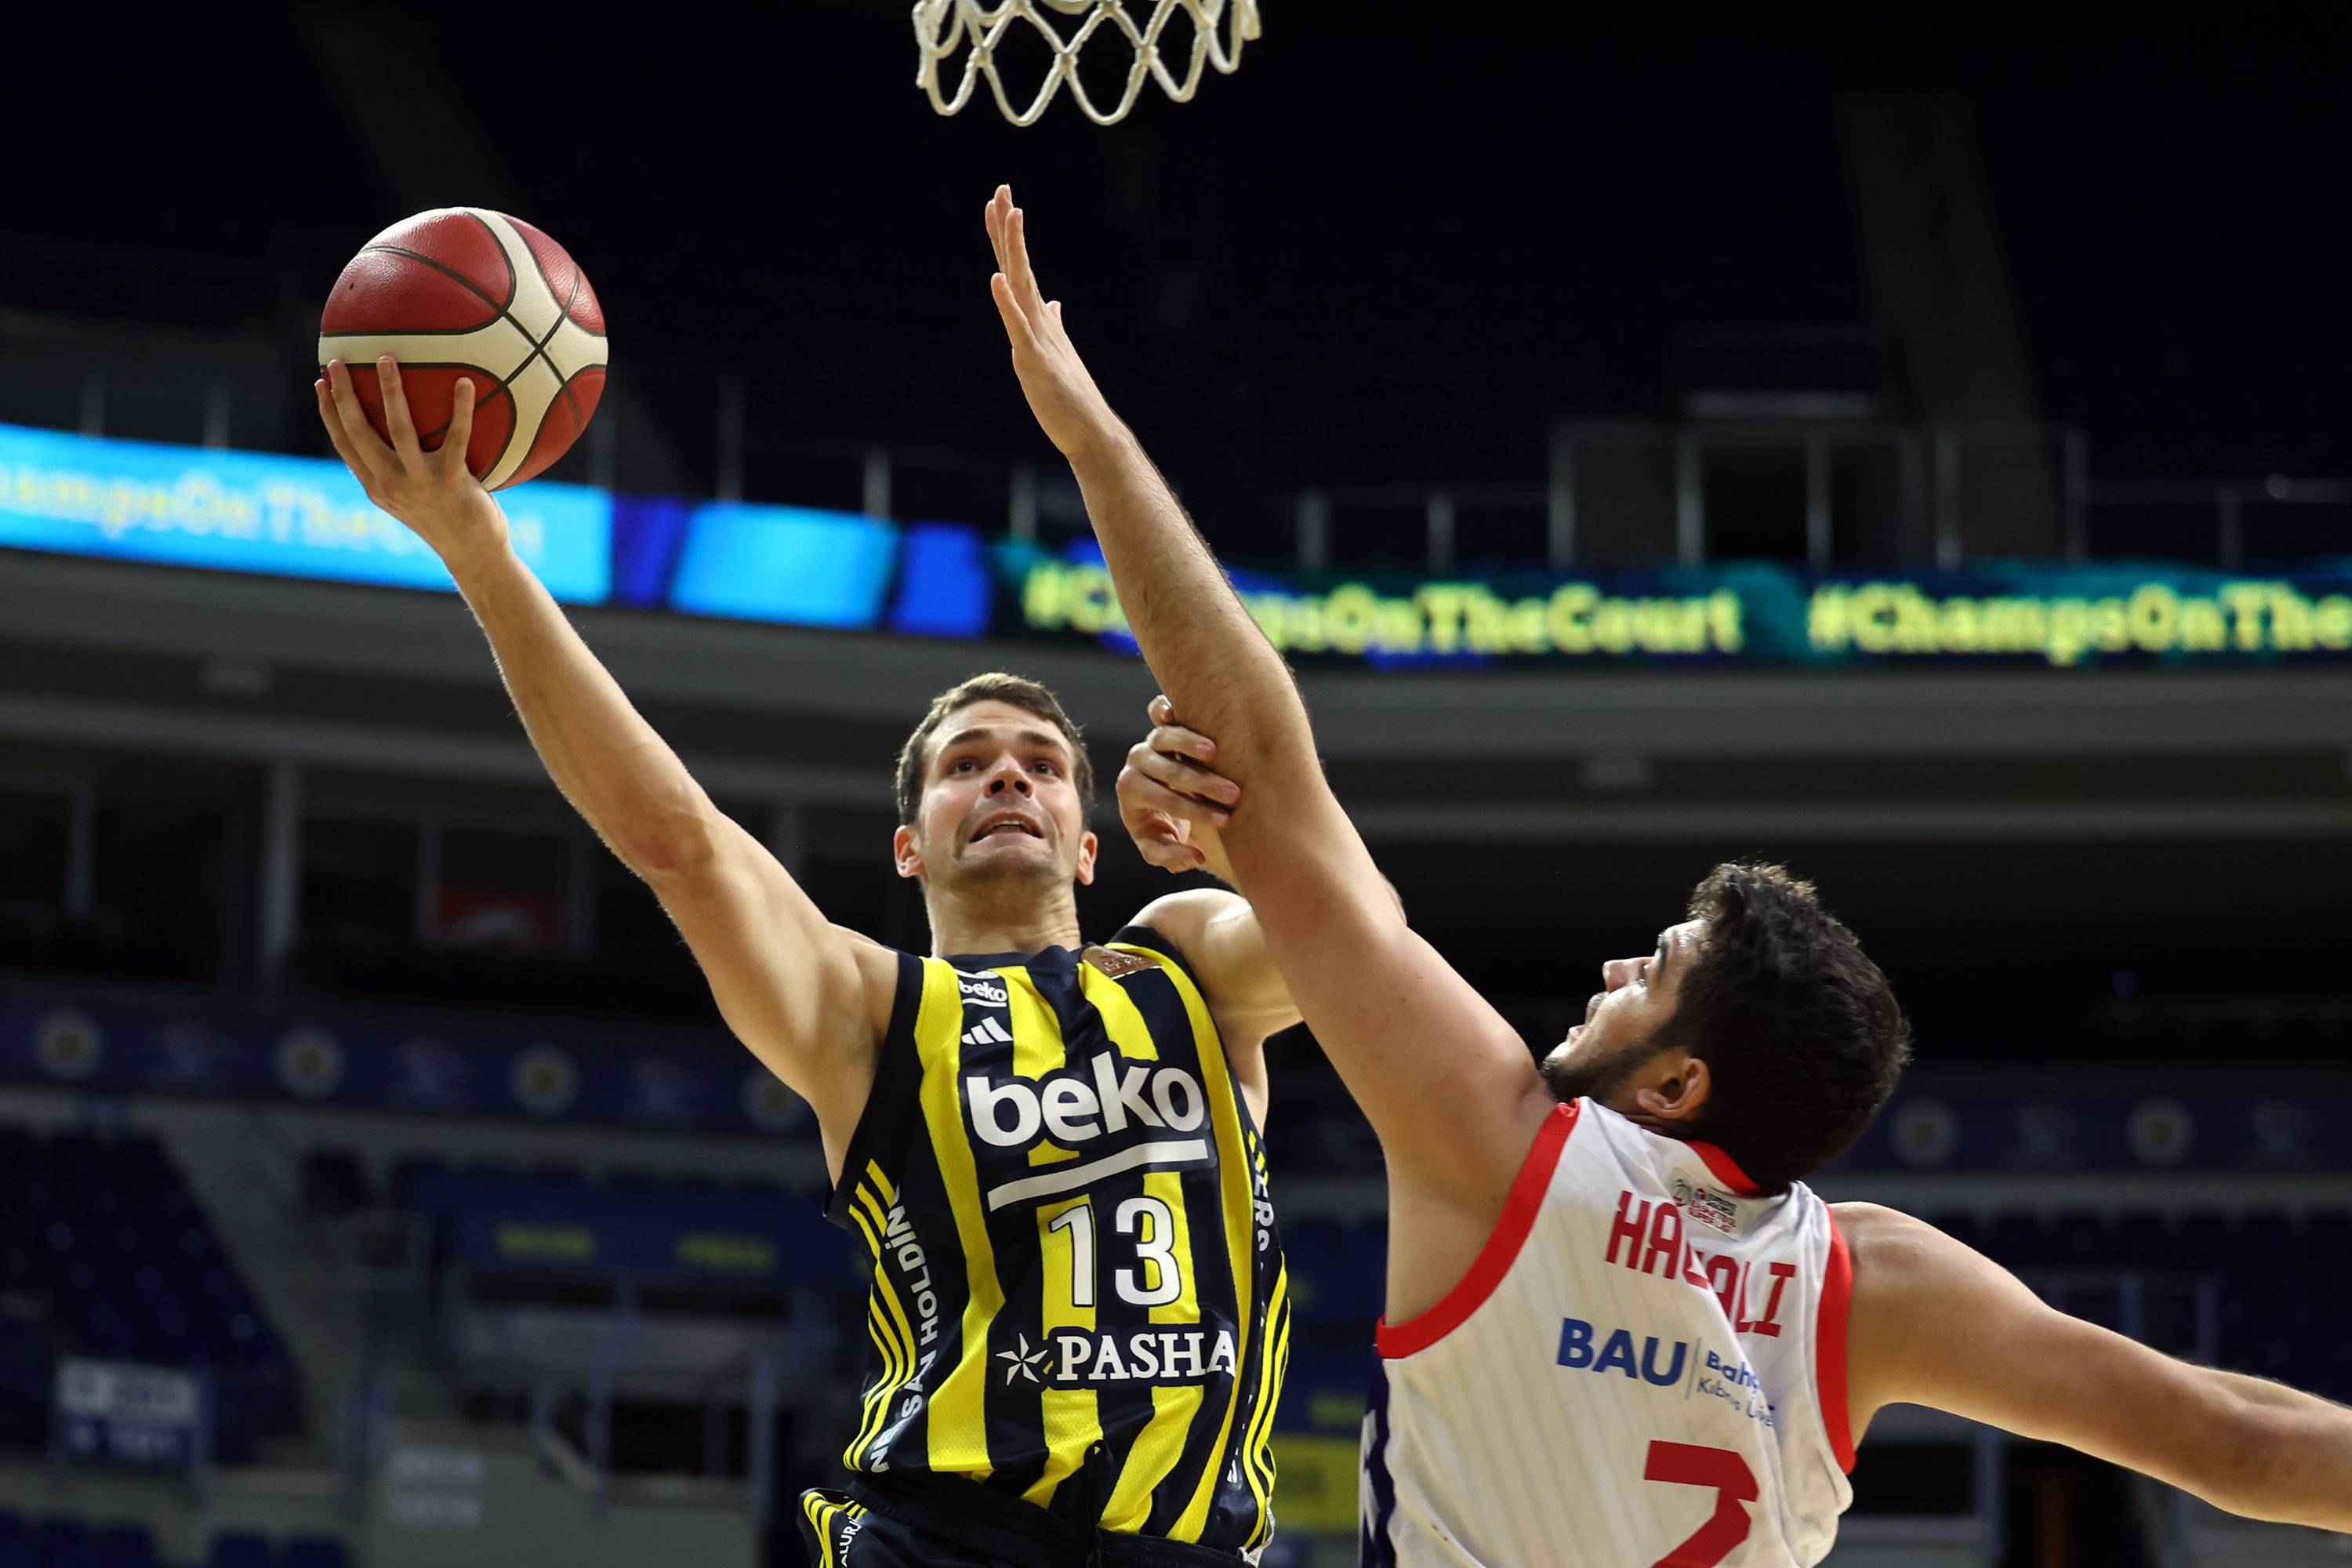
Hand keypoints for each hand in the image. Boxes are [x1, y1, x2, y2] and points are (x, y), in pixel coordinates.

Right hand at [315, 357, 507, 570]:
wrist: (475, 555)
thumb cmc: (448, 519)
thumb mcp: (413, 496)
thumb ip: (400, 468)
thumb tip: (399, 429)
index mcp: (376, 486)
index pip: (344, 444)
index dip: (328, 413)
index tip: (320, 383)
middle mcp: (390, 484)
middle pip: (358, 432)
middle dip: (345, 394)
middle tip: (338, 361)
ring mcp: (419, 482)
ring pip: (398, 429)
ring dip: (390, 391)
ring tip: (386, 359)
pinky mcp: (451, 481)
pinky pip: (457, 437)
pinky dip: (461, 408)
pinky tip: (465, 382)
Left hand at [984, 185, 1124, 461]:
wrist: (1090, 432)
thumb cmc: (1072, 398)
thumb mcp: (1056, 354)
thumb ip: (1051, 325)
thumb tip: (1051, 303)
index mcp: (1039, 321)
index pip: (1019, 270)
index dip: (1008, 238)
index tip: (1001, 203)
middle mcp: (1039, 322)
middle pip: (1019, 266)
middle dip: (1009, 228)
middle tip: (1002, 189)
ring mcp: (1037, 339)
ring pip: (1022, 285)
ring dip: (1014, 248)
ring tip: (1009, 213)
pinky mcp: (1034, 362)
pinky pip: (1018, 328)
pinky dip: (1007, 302)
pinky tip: (997, 280)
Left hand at [1117, 695, 1242, 881]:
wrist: (1166, 802)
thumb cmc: (1163, 828)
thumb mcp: (1161, 848)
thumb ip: (1172, 858)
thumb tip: (1195, 857)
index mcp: (1131, 792)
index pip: (1164, 800)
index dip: (1194, 810)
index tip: (1223, 820)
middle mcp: (1136, 764)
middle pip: (1167, 770)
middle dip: (1202, 784)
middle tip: (1233, 795)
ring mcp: (1148, 741)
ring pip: (1163, 737)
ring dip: (1189, 744)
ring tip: (1215, 753)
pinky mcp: (1162, 724)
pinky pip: (1159, 711)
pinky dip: (1164, 709)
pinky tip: (1175, 709)